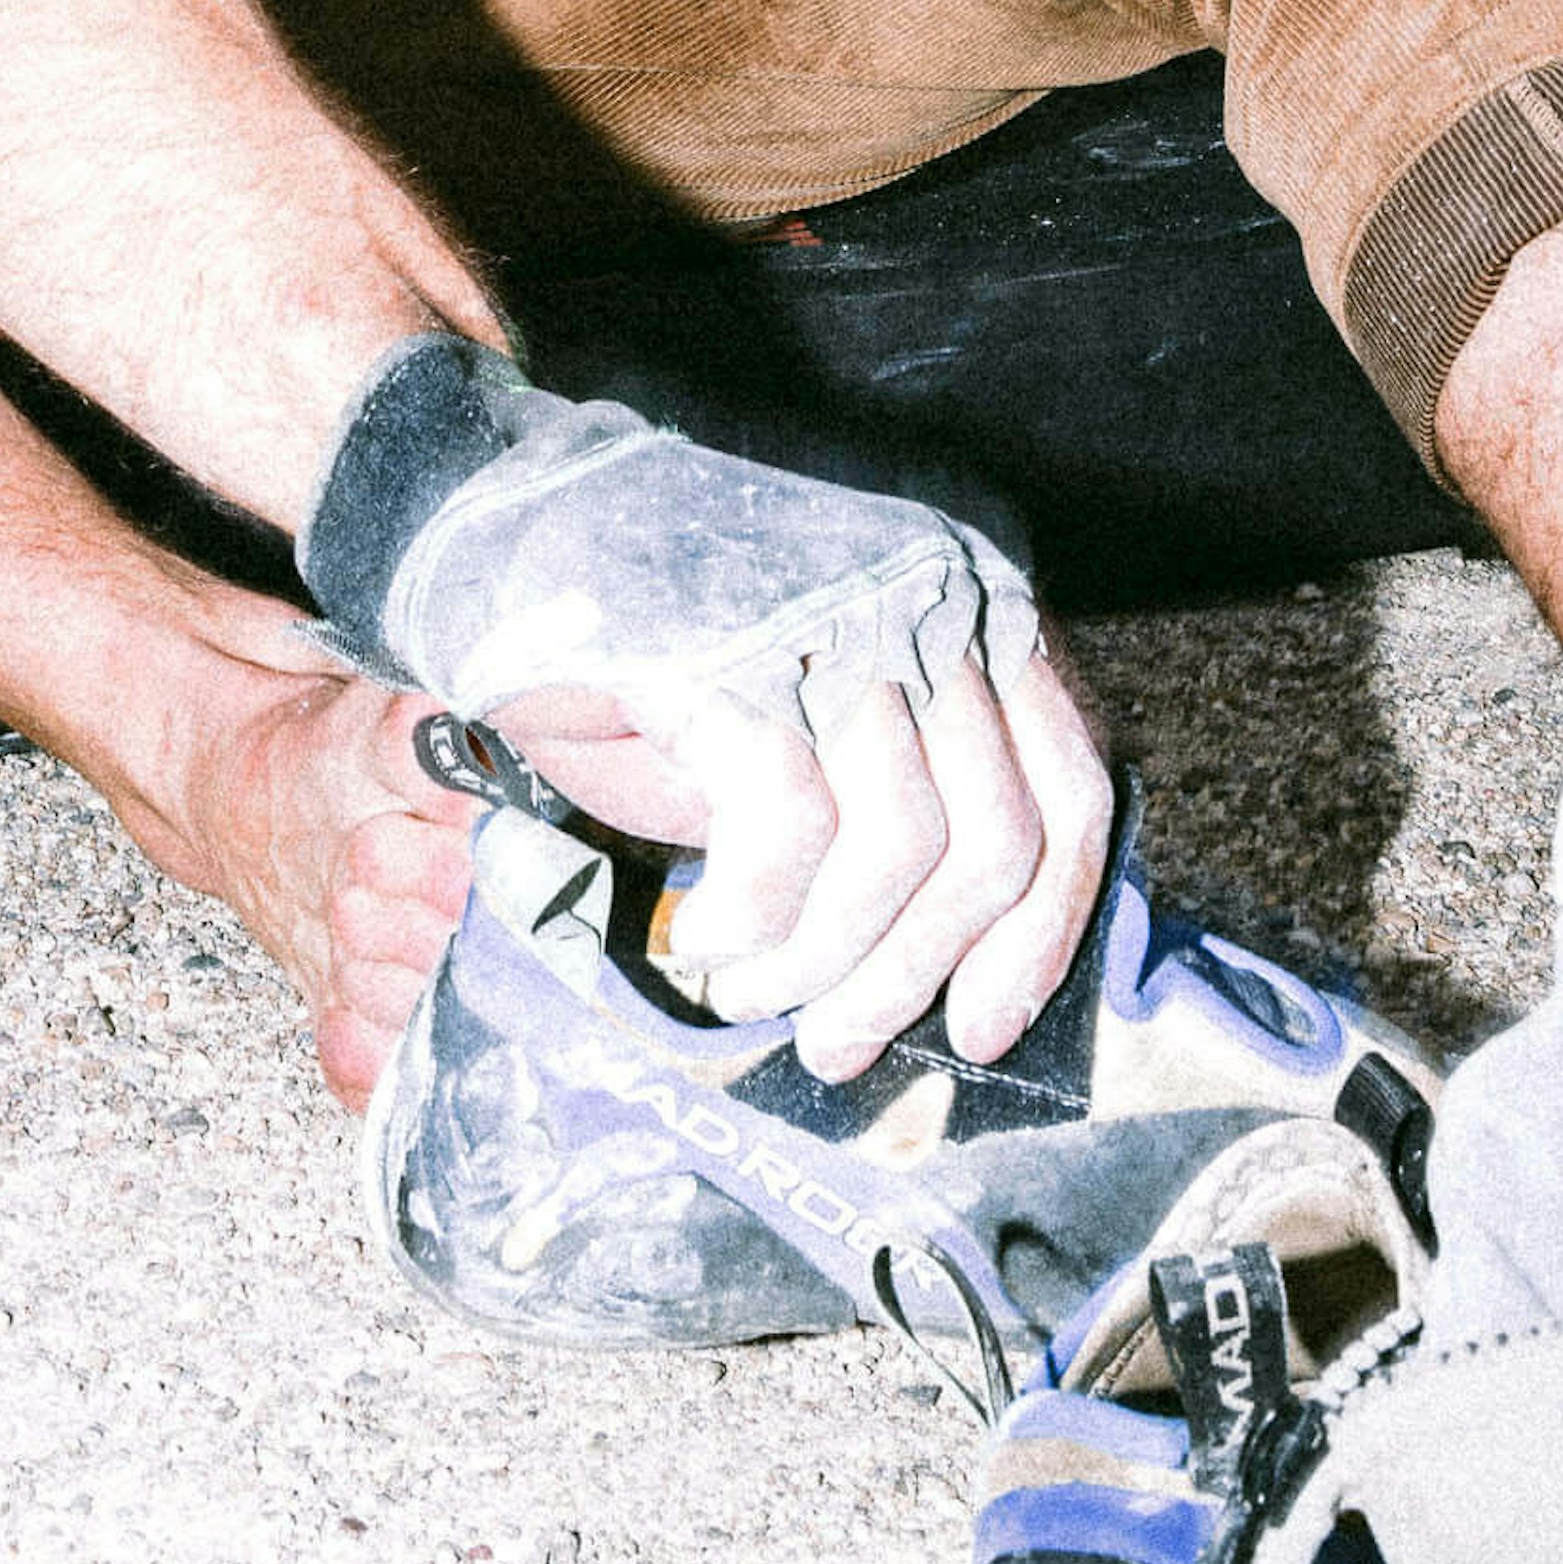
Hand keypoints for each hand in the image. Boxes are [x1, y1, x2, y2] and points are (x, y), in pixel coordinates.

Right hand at [339, 373, 1113, 1077]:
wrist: (487, 516)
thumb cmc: (645, 637)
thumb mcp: (807, 709)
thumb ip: (899, 792)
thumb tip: (952, 963)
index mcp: (973, 595)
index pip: (1075, 785)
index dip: (1039, 931)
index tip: (975, 1027)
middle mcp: (932, 584)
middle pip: (999, 834)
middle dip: (916, 974)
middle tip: (840, 1047)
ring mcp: (841, 602)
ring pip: (903, 846)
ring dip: (824, 959)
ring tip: (750, 989)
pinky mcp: (743, 639)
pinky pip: (791, 826)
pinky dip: (749, 916)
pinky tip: (698, 937)